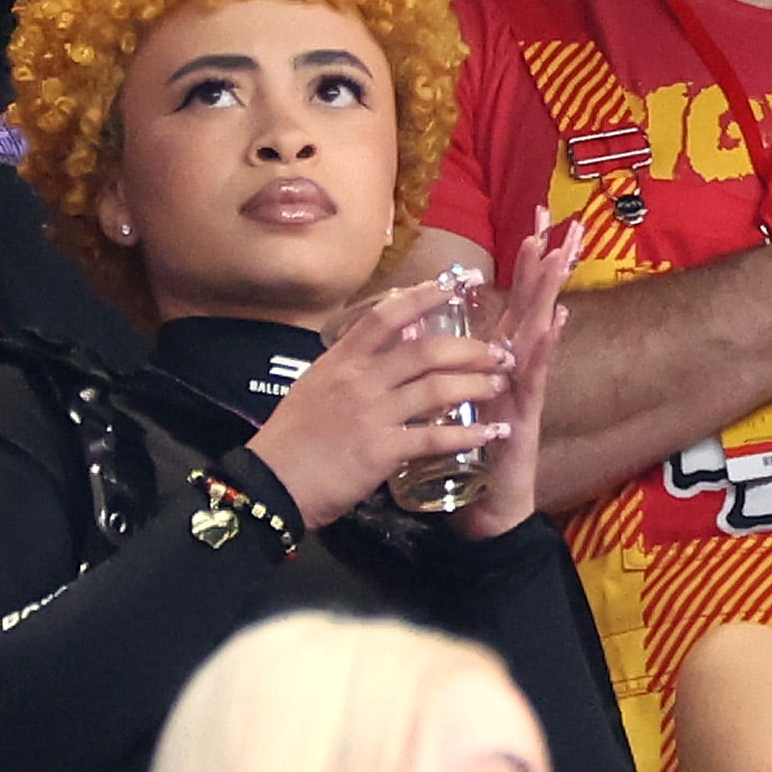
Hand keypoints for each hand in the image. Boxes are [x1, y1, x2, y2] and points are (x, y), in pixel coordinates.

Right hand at [248, 277, 514, 528]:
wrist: (269, 486)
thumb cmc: (291, 439)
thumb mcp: (314, 388)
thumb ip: (348, 367)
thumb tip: (381, 342)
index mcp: (340, 362)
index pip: (384, 317)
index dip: (423, 296)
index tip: (455, 285)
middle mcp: (358, 381)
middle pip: (426, 352)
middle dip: (471, 350)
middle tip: (500, 353)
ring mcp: (370, 414)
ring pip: (437, 389)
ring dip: (477, 385)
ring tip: (502, 386)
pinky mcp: (381, 451)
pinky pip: (436, 437)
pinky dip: (469, 434)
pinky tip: (492, 433)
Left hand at [455, 210, 581, 539]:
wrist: (492, 507)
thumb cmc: (473, 455)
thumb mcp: (454, 400)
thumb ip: (443, 364)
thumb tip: (419, 325)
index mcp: (497, 362)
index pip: (513, 302)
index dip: (522, 264)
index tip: (531, 223)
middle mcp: (518, 369)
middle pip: (533, 304)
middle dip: (544, 263)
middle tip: (553, 220)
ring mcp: (527, 388)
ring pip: (538, 330)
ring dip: (548, 292)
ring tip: (559, 254)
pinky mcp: (527, 413)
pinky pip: (536, 373)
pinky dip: (545, 347)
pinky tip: (556, 321)